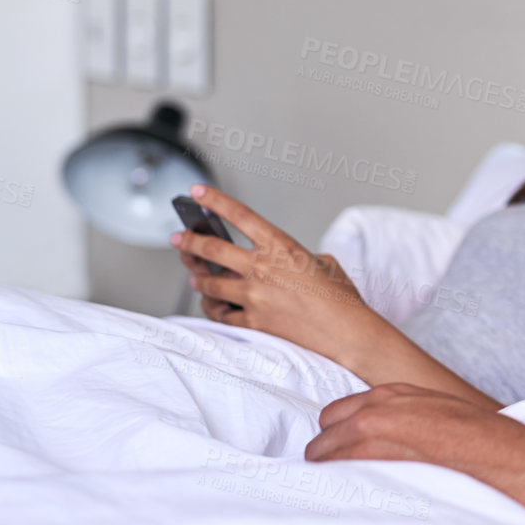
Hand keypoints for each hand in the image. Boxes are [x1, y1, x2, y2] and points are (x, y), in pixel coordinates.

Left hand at [170, 185, 380, 366]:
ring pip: (209, 284)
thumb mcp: (324, 264)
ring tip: (196, 278)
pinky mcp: (252, 321)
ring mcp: (254, 295)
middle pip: (211, 249)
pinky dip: (216, 310)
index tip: (197, 192)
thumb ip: (297, 259)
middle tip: (178, 238)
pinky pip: (222, 314)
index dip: (215, 200)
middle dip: (189, 241)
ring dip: (199, 280)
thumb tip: (284, 265)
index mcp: (281, 246)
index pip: (240, 215)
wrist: (346, 332)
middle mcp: (262, 268)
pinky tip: (214, 306)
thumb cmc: (341, 299)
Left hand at [305, 382, 515, 473]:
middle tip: (343, 479)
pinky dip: (337, 486)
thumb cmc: (472, 437)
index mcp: (389, 394)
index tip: (346, 455)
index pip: (335, 414)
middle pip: (323, 436)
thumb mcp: (433, 409)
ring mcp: (368, 433)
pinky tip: (351, 500)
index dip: (339, 437)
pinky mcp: (370, 459)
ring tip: (347, 494)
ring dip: (330, 474)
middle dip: (329, 456)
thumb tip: (385, 439)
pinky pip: (334, 474)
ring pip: (321, 456)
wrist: (492, 451)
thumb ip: (402, 417)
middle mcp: (373, 409)